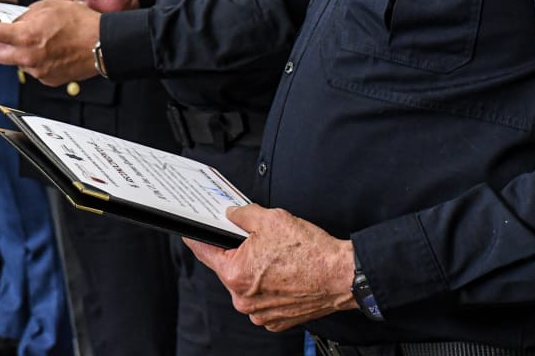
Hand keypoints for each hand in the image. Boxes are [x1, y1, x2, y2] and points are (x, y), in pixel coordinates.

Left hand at [0, 0, 100, 84]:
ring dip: (16, 49)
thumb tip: (15, 22)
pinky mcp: (48, 80)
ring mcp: (38, 71)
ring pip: (17, 60)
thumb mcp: (49, 6)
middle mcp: (29, 58)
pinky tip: (46, 48)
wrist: (103, 44)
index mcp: (26, 37)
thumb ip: (26, 15)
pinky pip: (33, 68)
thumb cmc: (81, 23)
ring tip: (34, 36)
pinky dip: (33, 58)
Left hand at [183, 205, 356, 332]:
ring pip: (245, 285)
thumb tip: (231, 214)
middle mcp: (243, 299)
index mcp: (236, 274)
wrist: (343, 276)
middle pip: (227, 269)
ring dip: (253, 271)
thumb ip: (242, 215)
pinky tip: (282, 274)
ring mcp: (259, 313)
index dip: (198, 238)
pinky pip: (261, 300)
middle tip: (254, 241)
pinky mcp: (275, 320)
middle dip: (236, 253)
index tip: (192, 232)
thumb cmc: (310, 252)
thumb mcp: (270, 219)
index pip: (205, 252)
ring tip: (275, 257)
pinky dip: (267, 287)